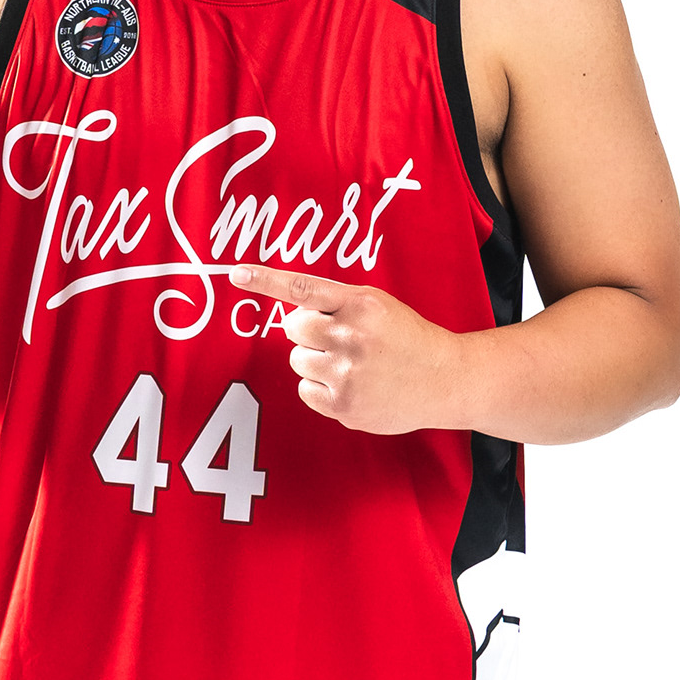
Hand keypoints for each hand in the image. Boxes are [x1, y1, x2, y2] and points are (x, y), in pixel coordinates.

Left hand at [228, 264, 462, 433]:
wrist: (444, 379)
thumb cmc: (406, 339)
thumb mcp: (378, 306)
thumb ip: (337, 305)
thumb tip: (291, 315)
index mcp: (361, 304)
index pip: (303, 289)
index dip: (266, 280)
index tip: (235, 273)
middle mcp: (351, 336)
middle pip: (293, 329)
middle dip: (306, 332)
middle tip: (335, 338)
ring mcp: (347, 373)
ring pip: (298, 361)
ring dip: (315, 361)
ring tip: (350, 364)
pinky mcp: (344, 405)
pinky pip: (305, 391)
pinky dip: (320, 388)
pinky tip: (350, 385)